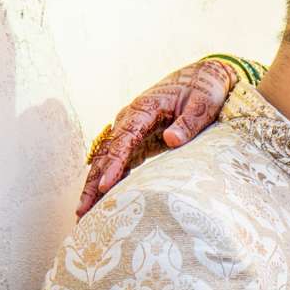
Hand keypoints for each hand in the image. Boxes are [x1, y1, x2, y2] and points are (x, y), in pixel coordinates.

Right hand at [77, 57, 240, 216]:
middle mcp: (130, 118)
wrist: (206, 76)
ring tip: (84, 214)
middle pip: (105, 153)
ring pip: (106, 159)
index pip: (123, 140)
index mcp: (144, 108)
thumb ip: (189, 122)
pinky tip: (101, 202)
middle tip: (83, 211)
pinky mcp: (138, 139)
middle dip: (93, 183)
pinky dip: (109, 180)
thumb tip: (171, 140)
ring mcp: (131, 129)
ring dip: (95, 186)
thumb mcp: (203, 103)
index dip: (113, 165)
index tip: (105, 187)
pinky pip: (118, 162)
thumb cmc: (206, 88)